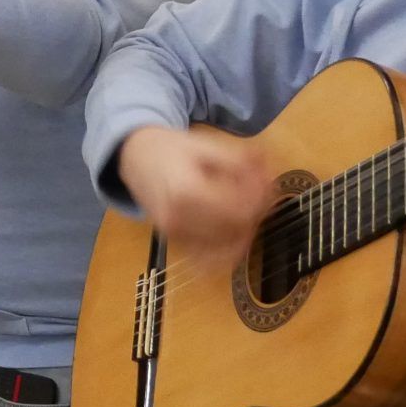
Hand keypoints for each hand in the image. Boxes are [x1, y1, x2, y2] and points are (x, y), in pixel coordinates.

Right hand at [118, 125, 276, 265]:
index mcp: (186, 192)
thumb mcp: (206, 145)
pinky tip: (237, 236)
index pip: (240, 209)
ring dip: (247, 229)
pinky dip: (228, 252)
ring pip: (227, 247)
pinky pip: (208, 261)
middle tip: (265, 192)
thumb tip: (271, 177)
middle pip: (237, 228)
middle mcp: (178, 219)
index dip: (262, 197)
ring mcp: (174, 235)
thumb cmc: (171, 148)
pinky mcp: (174, 243)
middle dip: (258, 211)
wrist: (135, 158)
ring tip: (250, 207)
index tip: (269, 181)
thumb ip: (240, 162)